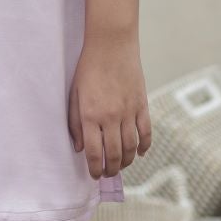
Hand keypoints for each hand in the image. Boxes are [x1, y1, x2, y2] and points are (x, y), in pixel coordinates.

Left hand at [67, 34, 150, 179]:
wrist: (111, 45)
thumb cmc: (88, 68)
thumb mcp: (74, 95)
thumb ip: (75, 123)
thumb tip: (79, 148)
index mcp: (91, 115)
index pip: (94, 151)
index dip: (94, 168)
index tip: (94, 175)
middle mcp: (111, 117)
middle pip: (115, 153)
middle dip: (111, 169)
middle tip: (108, 174)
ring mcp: (129, 111)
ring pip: (132, 147)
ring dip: (127, 161)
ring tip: (121, 166)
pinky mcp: (142, 105)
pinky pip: (146, 132)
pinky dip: (145, 146)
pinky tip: (140, 153)